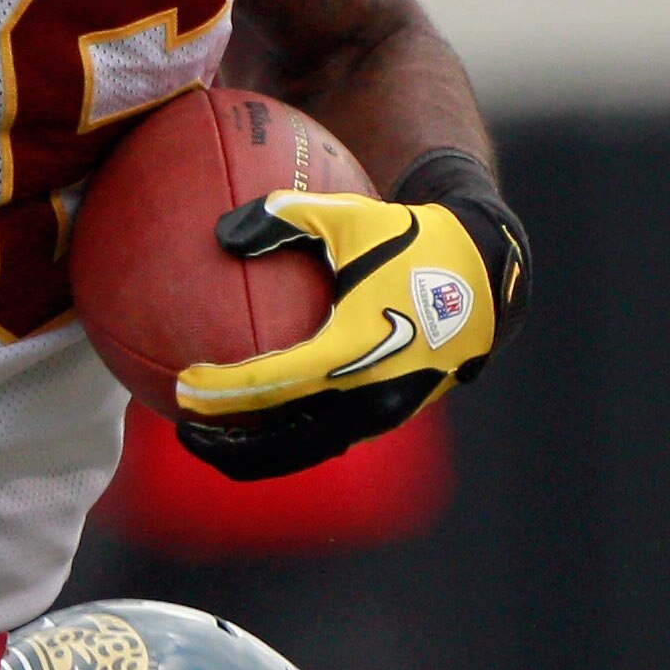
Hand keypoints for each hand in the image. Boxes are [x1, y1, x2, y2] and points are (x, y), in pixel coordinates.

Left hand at [174, 150, 530, 481]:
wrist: (487, 273)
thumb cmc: (412, 238)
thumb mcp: (350, 217)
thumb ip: (284, 217)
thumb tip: (220, 233)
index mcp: (356, 350)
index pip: (272, 384)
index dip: (221, 392)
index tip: (181, 386)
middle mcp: (371, 394)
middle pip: (283, 443)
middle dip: (227, 445)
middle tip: (182, 431)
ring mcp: (384, 414)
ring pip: (305, 451)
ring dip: (255, 452)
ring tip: (209, 439)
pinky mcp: (390, 418)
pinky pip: (325, 438)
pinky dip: (286, 439)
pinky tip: (253, 423)